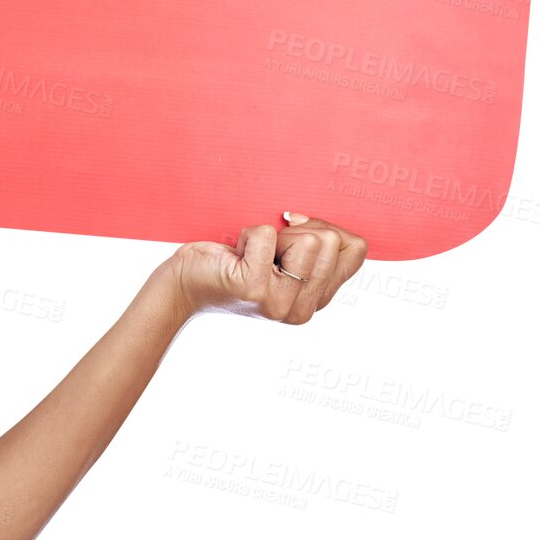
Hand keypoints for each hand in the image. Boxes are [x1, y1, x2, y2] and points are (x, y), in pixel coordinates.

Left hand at [166, 213, 367, 324]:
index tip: (294, 235)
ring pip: (307, 238)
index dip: (326, 229)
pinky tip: (233, 256)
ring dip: (271, 235)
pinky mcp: (253, 287)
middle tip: (264, 252)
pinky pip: (265, 234)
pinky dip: (245, 234)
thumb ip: (317, 250)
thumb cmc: (231, 262)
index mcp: (317, 300)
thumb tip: (334, 229)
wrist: (182, 285)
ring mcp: (279, 302)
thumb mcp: (285, 258)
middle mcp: (302, 310)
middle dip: (296, 232)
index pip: (356, 249)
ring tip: (249, 255)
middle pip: (331, 240)